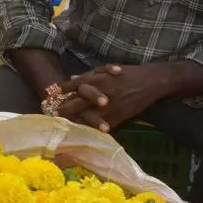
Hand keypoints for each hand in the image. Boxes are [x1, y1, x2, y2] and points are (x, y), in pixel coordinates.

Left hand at [54, 64, 169, 132]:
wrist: (151, 81)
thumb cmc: (129, 74)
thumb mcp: (107, 70)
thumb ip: (90, 76)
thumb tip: (72, 79)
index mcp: (98, 78)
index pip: (74, 84)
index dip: (62, 90)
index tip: (51, 94)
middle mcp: (101, 91)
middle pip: (77, 102)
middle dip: (64, 108)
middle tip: (53, 114)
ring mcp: (109, 106)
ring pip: (87, 116)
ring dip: (75, 121)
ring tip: (65, 126)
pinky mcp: (118, 116)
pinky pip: (102, 125)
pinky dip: (92, 129)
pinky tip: (83, 132)